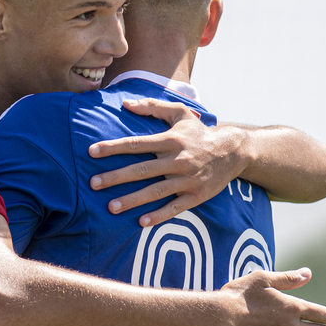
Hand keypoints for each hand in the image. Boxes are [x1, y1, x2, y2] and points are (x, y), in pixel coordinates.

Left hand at [88, 98, 249, 225]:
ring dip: (132, 200)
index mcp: (171, 140)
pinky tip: (141, 222)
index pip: (137, 143)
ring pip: (156, 191)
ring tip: (111, 207)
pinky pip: (175, 207)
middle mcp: (178, 160)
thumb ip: (152, 107)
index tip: (92, 152)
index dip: (113, 147)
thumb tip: (125, 103)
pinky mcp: (196, 196)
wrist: (233, 151)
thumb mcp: (179, 113)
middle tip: (93, 184)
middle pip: (142, 170)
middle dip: (116, 177)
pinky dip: (159, 215)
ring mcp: (187, 179)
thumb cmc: (199, 132)